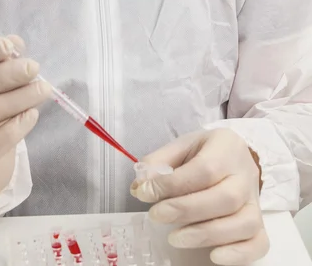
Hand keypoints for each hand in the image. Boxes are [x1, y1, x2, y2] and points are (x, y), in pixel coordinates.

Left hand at [131, 129, 268, 265]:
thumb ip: (159, 162)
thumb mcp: (181, 146)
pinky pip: (259, 243)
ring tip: (175, 237)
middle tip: (157, 216)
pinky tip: (214, 256)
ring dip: (206, 234)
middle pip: (226, 198)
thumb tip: (141, 185)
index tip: (146, 193)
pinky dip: (238, 254)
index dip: (173, 184)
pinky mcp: (259, 223)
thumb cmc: (205, 152)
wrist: (234, 157)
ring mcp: (255, 200)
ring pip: (243, 223)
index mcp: (227, 146)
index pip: (204, 168)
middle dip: (186, 210)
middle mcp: (246, 173)